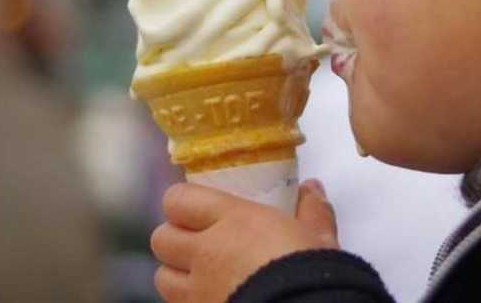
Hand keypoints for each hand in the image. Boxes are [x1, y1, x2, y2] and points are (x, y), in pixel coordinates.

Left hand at [151, 179, 338, 301]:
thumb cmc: (309, 272)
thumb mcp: (319, 237)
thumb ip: (312, 211)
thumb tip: (311, 189)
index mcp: (233, 220)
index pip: (178, 200)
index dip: (183, 204)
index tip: (199, 209)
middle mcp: (206, 252)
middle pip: (161, 237)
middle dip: (175, 239)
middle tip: (199, 242)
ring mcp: (197, 291)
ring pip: (161, 277)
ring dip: (176, 274)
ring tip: (200, 276)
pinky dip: (189, 301)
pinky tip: (212, 298)